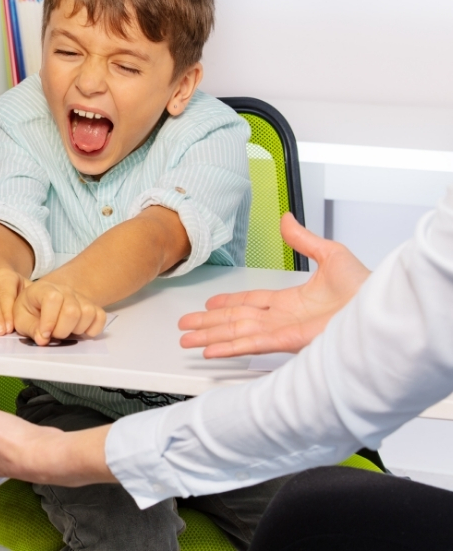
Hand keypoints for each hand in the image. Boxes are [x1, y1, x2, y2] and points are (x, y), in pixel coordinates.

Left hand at [13, 279, 106, 345]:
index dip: (49, 320)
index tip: (44, 334)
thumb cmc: (30, 310)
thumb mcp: (21, 318)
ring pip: (88, 313)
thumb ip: (30, 328)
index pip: (53, 299)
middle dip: (62, 330)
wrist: (42, 302)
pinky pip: (100, 317)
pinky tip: (79, 331)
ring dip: (76, 329)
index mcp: (44, 289)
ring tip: (65, 331)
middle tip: (53, 334)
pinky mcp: (92, 307)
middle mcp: (65, 290)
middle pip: (72, 311)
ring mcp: (80, 298)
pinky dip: (92, 329)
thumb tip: (43, 339)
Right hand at [179, 213, 369, 357]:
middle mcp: (283, 318)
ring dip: (209, 336)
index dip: (228, 303)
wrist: (383, 308)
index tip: (209, 303)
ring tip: (186, 340)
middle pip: (235, 320)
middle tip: (185, 327)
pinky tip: (209, 350)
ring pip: (236, 333)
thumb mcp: (332, 255)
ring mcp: (283, 331)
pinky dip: (228, 347)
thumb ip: (304, 240)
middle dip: (208, 323)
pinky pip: (250, 345)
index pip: (251, 302)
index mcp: (292, 301)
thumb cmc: (368, 289)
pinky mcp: (288, 341)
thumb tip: (286, 219)